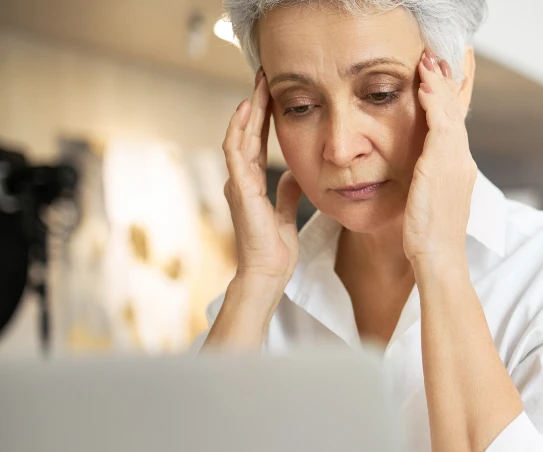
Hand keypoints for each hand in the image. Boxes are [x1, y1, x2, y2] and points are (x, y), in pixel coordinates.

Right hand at [222, 69, 302, 291]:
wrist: (269, 272)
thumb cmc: (275, 249)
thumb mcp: (286, 213)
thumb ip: (287, 192)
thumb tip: (293, 174)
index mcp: (251, 182)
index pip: (256, 141)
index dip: (262, 117)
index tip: (272, 93)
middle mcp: (241, 179)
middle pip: (246, 133)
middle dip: (255, 104)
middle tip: (264, 76)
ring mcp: (238, 183)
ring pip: (239, 136)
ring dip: (247, 110)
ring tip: (257, 85)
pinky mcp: (240, 190)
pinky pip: (236, 154)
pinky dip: (239, 130)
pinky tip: (246, 111)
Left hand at [404, 50, 477, 268]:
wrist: (439, 257)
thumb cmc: (429, 237)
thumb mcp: (428, 202)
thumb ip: (427, 181)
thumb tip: (419, 174)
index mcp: (458, 169)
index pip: (454, 126)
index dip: (447, 99)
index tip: (438, 77)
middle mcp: (462, 161)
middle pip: (456, 113)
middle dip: (447, 83)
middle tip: (437, 57)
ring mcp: (455, 162)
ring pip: (450, 113)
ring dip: (439, 84)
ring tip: (428, 61)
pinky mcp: (443, 165)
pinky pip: (440, 124)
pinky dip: (434, 102)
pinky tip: (424, 85)